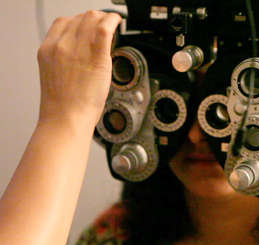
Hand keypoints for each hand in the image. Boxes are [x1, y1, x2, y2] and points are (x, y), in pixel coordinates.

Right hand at [37, 11, 120, 126]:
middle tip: (104, 29)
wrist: (66, 119)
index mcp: (48, 50)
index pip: (63, 22)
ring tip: (112, 27)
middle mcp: (60, 45)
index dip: (80, 22)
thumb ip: (67, 61)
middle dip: (94, 20)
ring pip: (92, 18)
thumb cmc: (63, 106)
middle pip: (80, 18)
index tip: (90, 28)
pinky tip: (118, 23)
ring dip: (104, 19)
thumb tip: (83, 54)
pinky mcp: (96, 57)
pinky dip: (113, 21)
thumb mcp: (57, 77)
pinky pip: (105, 28)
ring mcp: (77, 49)